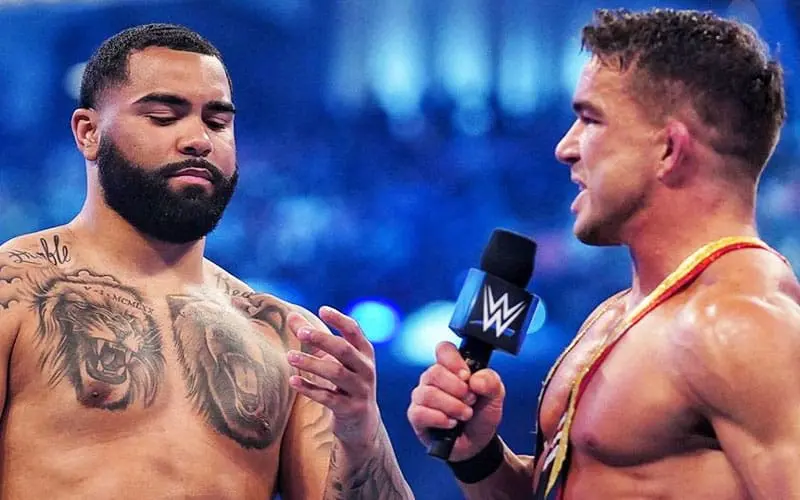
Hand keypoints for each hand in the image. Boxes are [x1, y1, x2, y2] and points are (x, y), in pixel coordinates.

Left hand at [286, 306, 379, 448]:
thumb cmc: (343, 383)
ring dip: (312, 363)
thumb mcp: (333, 359)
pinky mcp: (351, 409)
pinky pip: (329, 398)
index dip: (339, 320)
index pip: (354, 331)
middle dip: (322, 339)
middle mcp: (366, 369)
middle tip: (301, 333)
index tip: (322, 310)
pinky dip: (310, 389)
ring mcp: (360, 390)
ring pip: (336, 373)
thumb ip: (314, 338)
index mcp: (364, 352)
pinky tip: (293, 382)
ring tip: (289, 357)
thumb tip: (290, 315)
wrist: (362, 424)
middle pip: (344, 350)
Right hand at [407, 341, 505, 461]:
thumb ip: (491, 381)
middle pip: (434, 372)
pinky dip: (440, 419)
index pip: (443, 349)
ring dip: (452, 406)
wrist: (478, 443)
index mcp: (450, 368)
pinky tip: (451, 424)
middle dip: (458, 389)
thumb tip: (474, 379)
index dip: (454, 360)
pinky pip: (420, 412)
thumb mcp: (495, 396)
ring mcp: (422, 397)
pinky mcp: (416, 416)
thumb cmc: (481, 415)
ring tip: (465, 414)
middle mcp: (433, 379)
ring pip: (427, 394)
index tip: (467, 376)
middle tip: (471, 400)